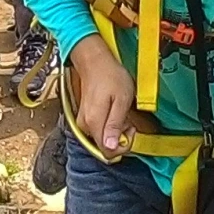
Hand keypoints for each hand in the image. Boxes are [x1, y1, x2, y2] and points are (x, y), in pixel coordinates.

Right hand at [69, 40, 135, 156]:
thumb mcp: (121, 100)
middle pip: (105, 147)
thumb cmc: (111, 76)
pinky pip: (99, 130)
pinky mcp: (84, 118)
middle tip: (127, 117)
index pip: (108, 152)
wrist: (95, 61)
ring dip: (115, 130)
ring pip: (103, 139)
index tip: (130, 127)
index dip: (123, 145)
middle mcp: (85, 126)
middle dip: (120, 136)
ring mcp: (83, 122)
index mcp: (94, 123)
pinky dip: (108, 124)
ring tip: (120, 110)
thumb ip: (115, 125)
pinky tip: (113, 110)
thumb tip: (111, 148)